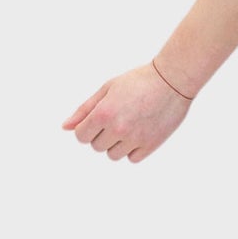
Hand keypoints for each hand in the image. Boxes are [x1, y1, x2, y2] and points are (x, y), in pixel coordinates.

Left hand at [61, 62, 193, 161]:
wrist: (172, 80)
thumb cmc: (138, 81)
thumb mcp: (107, 89)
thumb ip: (84, 109)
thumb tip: (65, 127)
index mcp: (103, 113)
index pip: (81, 136)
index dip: (86, 128)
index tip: (97, 119)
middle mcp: (118, 128)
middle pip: (96, 146)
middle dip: (101, 134)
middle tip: (117, 117)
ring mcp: (135, 138)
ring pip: (113, 155)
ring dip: (116, 144)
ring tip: (128, 125)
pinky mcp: (151, 144)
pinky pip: (132, 158)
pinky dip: (132, 149)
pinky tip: (139, 132)